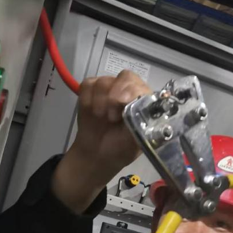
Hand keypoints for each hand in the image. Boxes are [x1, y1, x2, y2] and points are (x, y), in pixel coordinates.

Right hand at [52, 71, 152, 211]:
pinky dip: (88, 99)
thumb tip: (145, 113)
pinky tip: (92, 112)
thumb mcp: (137, 142)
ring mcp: (109, 89)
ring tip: (101, 118)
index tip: (122, 105)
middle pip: (125, 77)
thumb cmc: (121, 148)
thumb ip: (142, 125)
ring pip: (104, 81)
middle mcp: (128, 91)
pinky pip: (88, 84)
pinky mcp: (91, 90)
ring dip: (100, 101)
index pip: (141, 85)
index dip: (132, 91)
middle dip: (115, 95)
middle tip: (111, 116)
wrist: (97, 155)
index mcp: (143, 101)